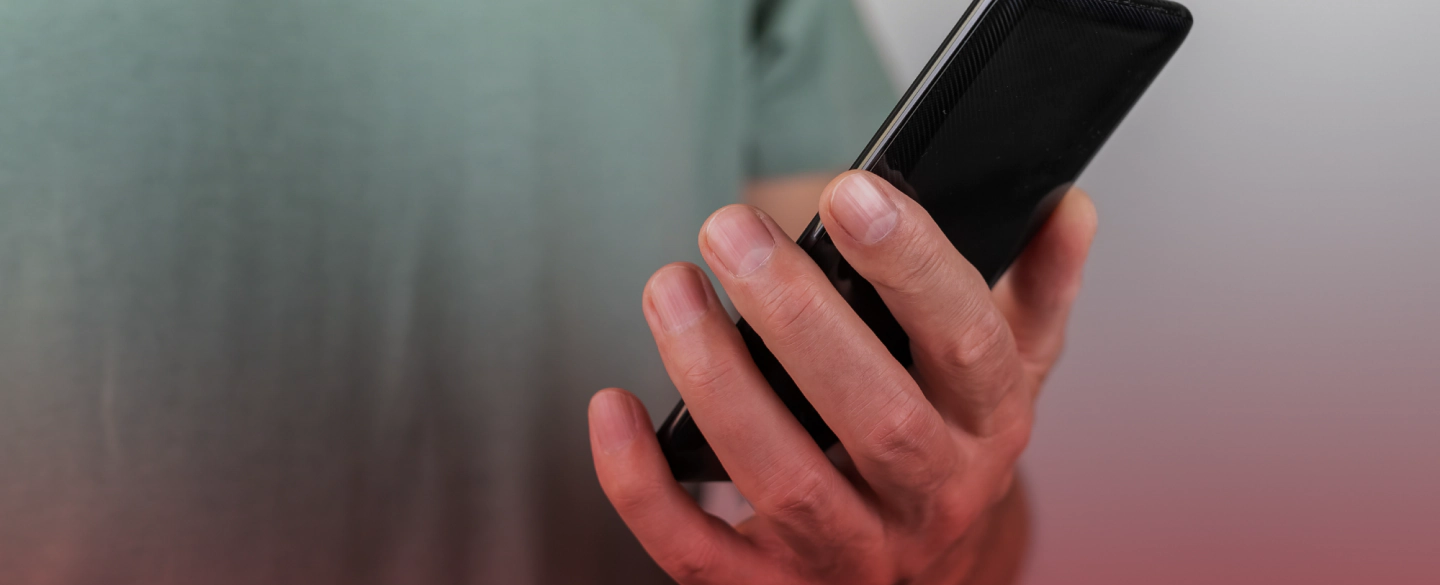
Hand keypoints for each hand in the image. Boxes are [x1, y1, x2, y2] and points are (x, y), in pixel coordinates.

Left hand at [589, 171, 1097, 583]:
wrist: (925, 580)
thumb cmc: (947, 448)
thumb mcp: (1006, 372)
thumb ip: (1036, 289)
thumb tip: (1064, 207)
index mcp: (989, 429)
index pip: (970, 347)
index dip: (917, 268)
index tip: (854, 192)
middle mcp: (929, 499)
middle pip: (873, 417)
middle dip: (798, 317)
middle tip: (730, 230)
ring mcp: (848, 555)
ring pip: (782, 479)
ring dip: (716, 380)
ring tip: (670, 289)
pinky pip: (697, 552)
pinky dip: (644, 485)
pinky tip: (612, 407)